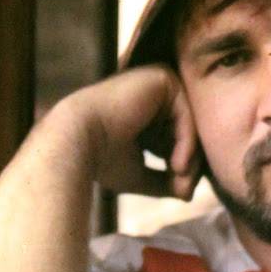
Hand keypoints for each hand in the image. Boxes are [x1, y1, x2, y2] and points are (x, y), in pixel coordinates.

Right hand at [58, 65, 200, 198]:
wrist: (76, 142)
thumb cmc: (102, 160)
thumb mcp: (140, 173)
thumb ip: (165, 180)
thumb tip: (188, 194)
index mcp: (147, 112)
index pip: (180, 139)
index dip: (184, 166)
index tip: (181, 190)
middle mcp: (154, 93)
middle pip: (191, 130)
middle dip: (192, 163)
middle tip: (186, 189)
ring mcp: (159, 81)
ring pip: (193, 123)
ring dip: (192, 156)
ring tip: (179, 178)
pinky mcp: (163, 78)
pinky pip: (187, 115)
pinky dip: (187, 143)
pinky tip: (177, 165)